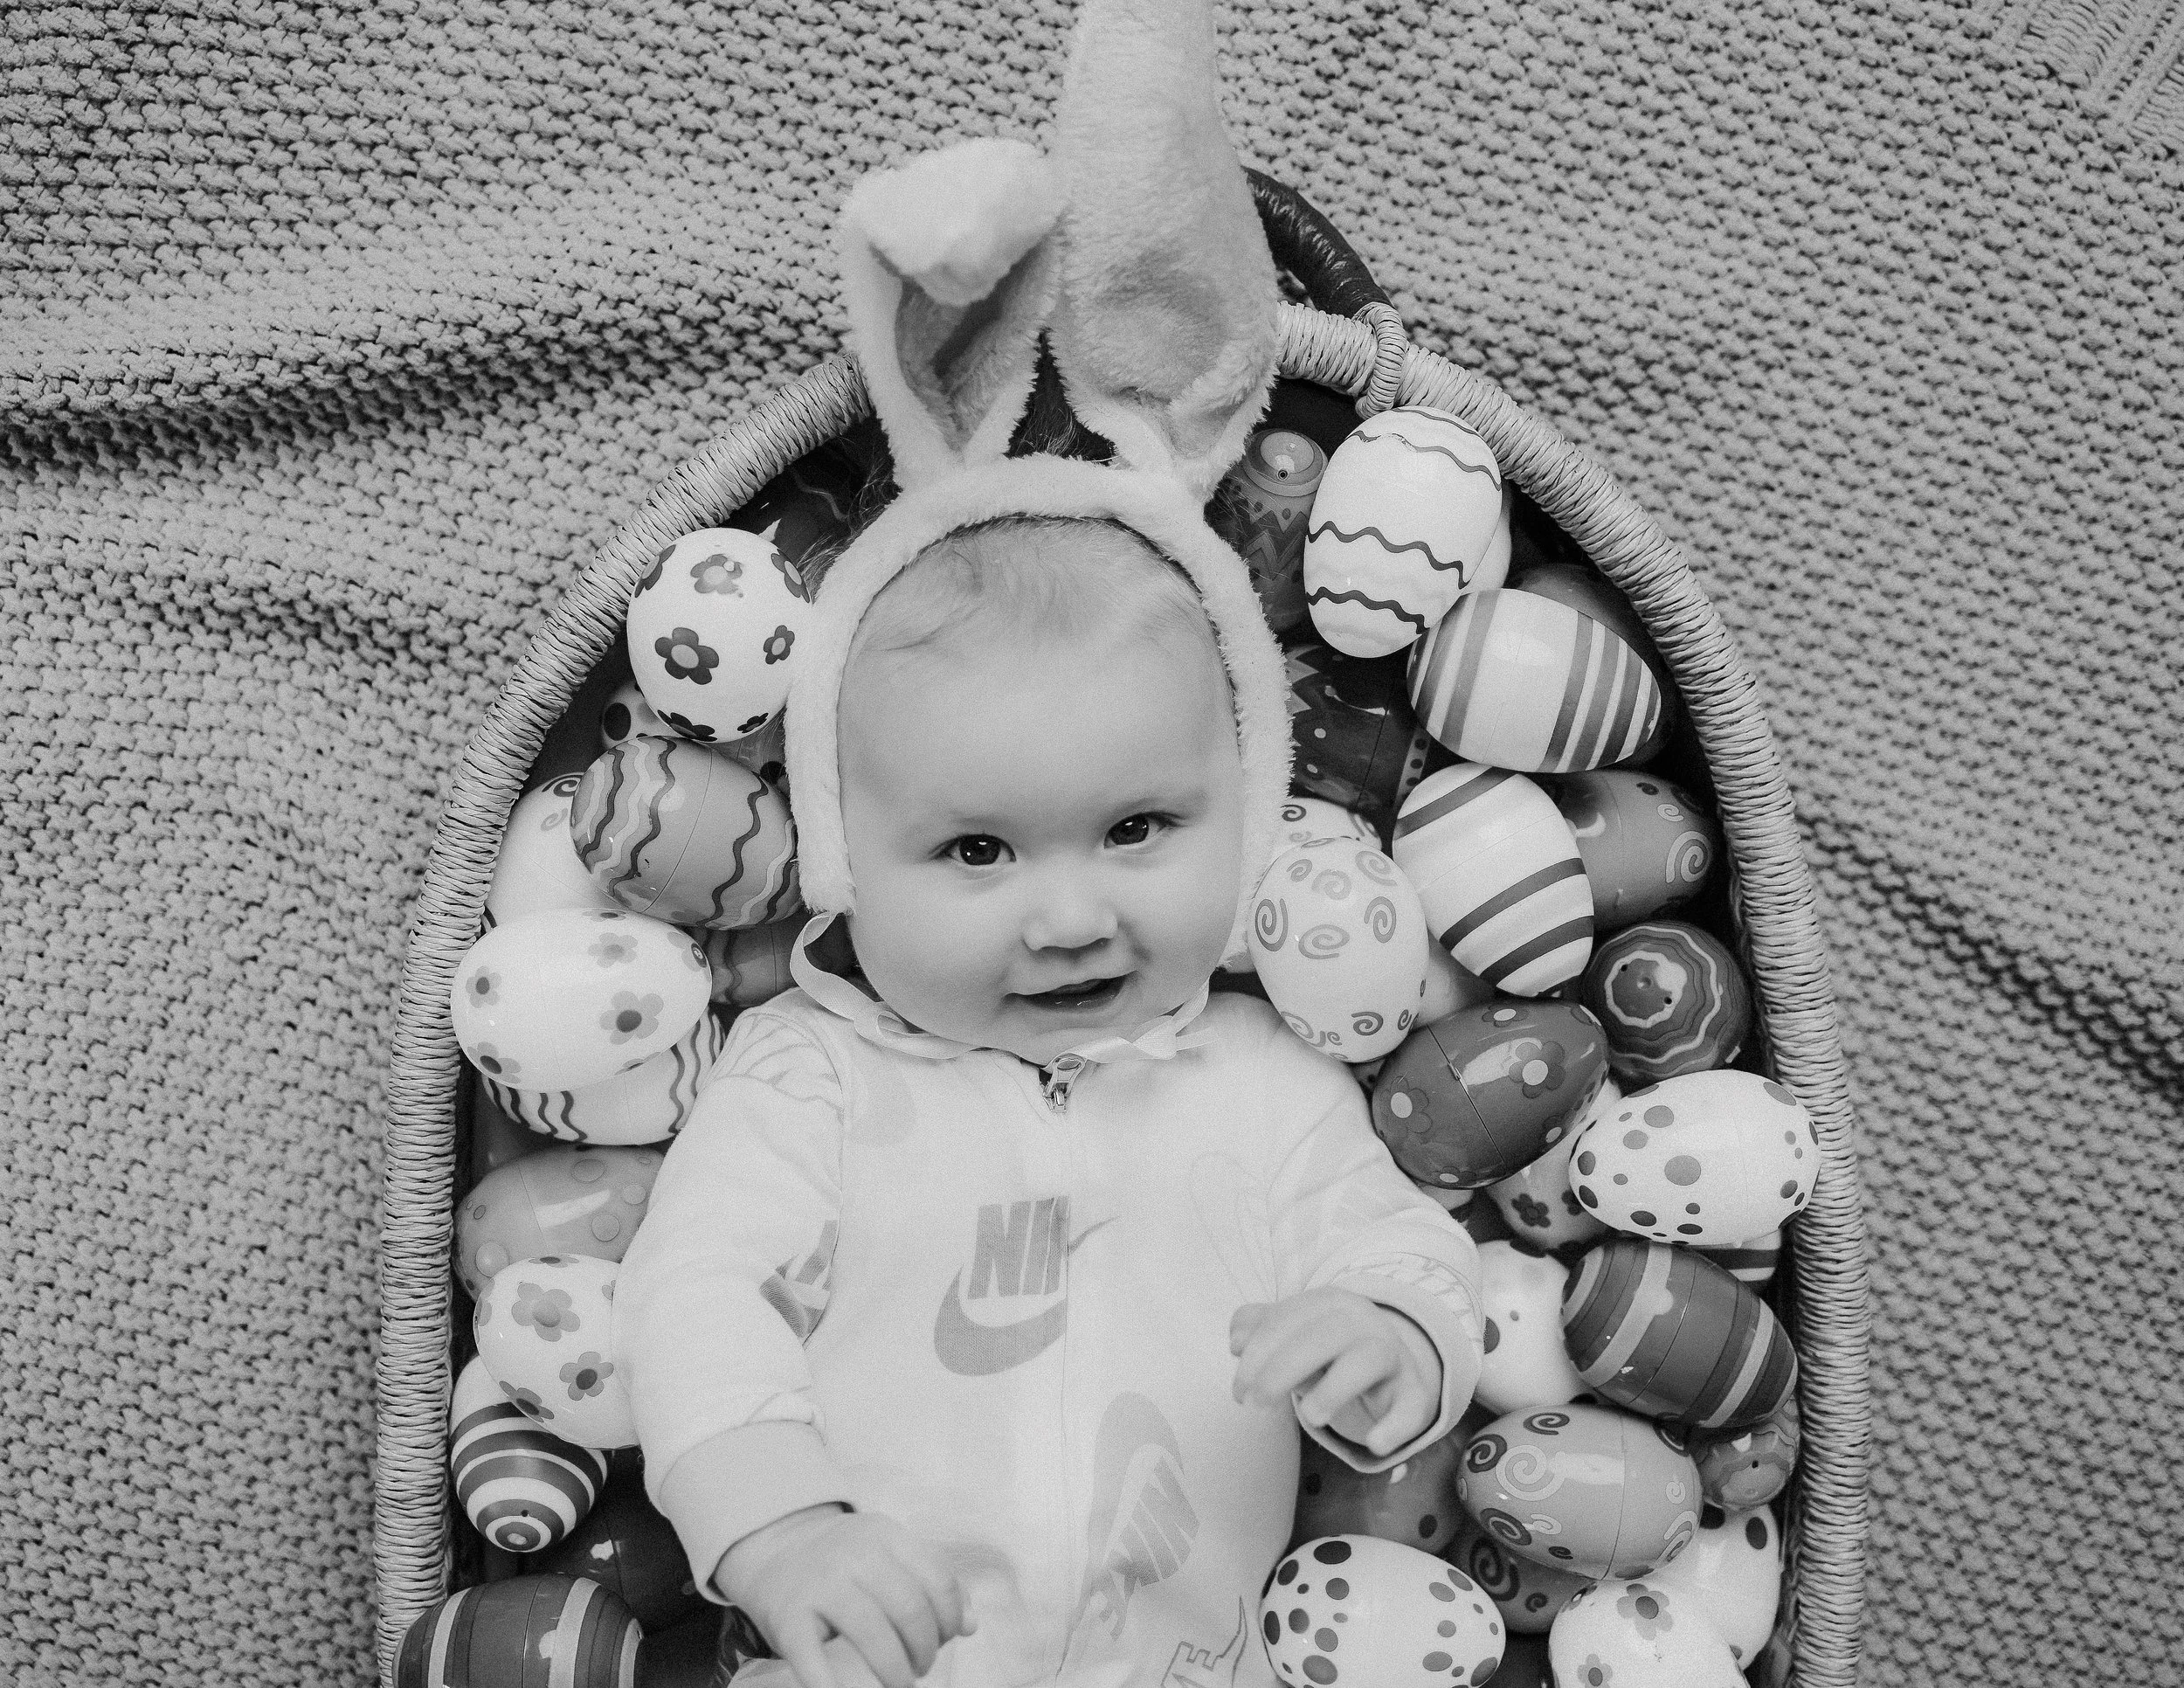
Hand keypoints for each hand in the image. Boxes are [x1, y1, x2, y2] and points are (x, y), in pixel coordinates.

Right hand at [715, 1504, 977, 1687]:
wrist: (774, 1545)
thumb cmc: (846, 1560)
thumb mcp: (889, 1553)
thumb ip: (931, 1581)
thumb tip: (970, 1626)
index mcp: (885, 1534)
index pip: (937, 1580)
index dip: (949, 1619)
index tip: (945, 1638)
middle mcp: (853, 1554)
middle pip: (909, 1609)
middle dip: (925, 1649)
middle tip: (920, 1667)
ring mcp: (819, 1584)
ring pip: (872, 1634)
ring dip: (895, 1670)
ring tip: (899, 1681)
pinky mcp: (788, 1616)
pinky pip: (813, 1657)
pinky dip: (830, 1685)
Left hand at [1229, 1287, 1442, 1457]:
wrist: (1389, 1360)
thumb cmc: (1326, 1348)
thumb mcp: (1292, 1332)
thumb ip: (1258, 1329)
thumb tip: (1237, 1341)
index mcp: (1329, 1302)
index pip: (1288, 1320)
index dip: (1257, 1355)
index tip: (1239, 1391)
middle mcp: (1363, 1321)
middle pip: (1323, 1337)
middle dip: (1281, 1370)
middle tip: (1255, 1403)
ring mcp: (1392, 1354)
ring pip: (1368, 1361)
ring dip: (1335, 1389)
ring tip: (1310, 1416)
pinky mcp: (1413, 1390)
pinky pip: (1412, 1404)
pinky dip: (1396, 1425)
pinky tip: (1375, 1443)